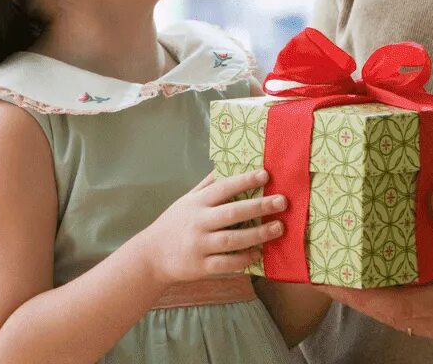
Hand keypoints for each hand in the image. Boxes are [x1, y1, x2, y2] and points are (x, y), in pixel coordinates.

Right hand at [136, 169, 287, 287]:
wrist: (151, 256)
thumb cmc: (174, 224)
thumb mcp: (186, 201)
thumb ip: (207, 185)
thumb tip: (227, 164)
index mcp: (196, 203)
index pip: (223, 188)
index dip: (244, 181)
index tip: (266, 175)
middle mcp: (198, 223)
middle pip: (232, 213)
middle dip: (259, 206)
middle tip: (282, 202)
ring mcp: (199, 246)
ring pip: (232, 240)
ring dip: (258, 234)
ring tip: (279, 228)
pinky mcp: (201, 267)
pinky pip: (227, 263)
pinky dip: (244, 258)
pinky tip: (259, 252)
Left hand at [317, 189, 432, 349]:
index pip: (401, 305)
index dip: (363, 295)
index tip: (332, 279)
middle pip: (393, 315)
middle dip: (356, 296)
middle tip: (319, 273)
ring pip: (403, 319)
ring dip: (372, 299)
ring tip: (339, 274)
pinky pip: (418, 316)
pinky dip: (394, 300)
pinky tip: (377, 280)